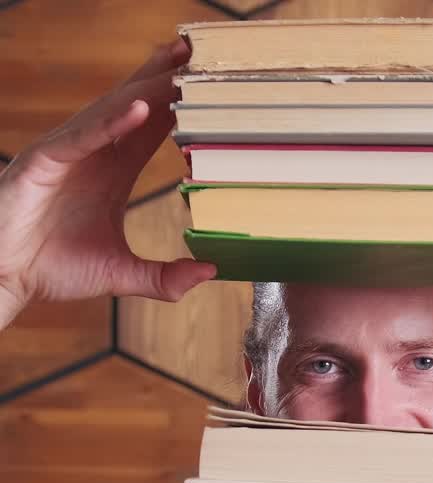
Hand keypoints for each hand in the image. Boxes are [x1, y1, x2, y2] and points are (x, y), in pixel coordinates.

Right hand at [0, 40, 215, 324]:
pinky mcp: (45, 161)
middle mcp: (95, 152)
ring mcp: (70, 152)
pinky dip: (110, 122)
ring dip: (147, 90)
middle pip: (136, 104)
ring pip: (113, 111)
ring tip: (181, 69)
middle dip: (166, 77)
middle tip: (202, 53)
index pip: (154, 124)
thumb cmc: (52, 266)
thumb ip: (163, 278)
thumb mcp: (119, 274)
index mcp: (114, 169)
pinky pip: (83, 136)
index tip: (211, 82)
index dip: (180, 100)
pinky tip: (139, 109)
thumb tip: (209, 272)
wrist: (6, 275)